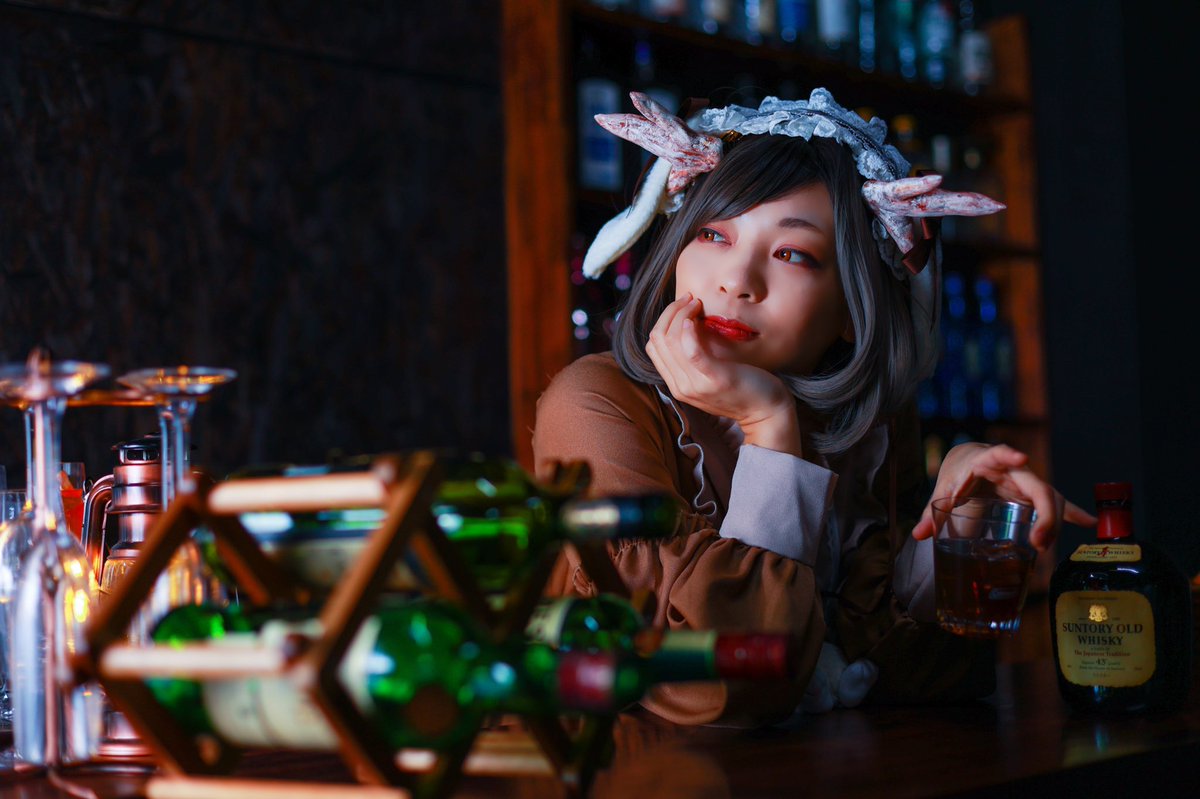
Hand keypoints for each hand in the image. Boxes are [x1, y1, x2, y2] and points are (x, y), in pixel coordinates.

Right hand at [645, 294, 802, 455]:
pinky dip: (688, 330)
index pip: (654, 345)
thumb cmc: (743, 387)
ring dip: (680, 314)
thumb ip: (695, 358)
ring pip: (670, 341)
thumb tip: (688, 323)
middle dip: (671, 312)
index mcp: (677, 384)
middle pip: (658, 340)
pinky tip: (696, 318)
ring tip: (696, 303)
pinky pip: (690, 351)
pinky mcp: (714, 379)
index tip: (684, 306)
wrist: (767, 412)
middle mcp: (681, 387)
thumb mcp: (711, 374)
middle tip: (690, 299)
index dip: (665, 320)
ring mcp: (696, 385)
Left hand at [911, 442, 1096, 550]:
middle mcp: (1013, 470)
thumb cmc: (957, 472)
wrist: (969, 460)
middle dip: (1044, 514)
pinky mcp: (1032, 494)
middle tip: (1038, 542)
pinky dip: (1072, 514)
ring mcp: (1026, 482)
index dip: (1009, 455)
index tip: (1021, 457)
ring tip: (1043, 546)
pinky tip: (1089, 523)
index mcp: (986, 461)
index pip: (999, 454)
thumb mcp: (944, 489)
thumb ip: (933, 511)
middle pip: (1038, 487)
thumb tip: (919, 534)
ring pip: (1050, 499)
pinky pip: (1056, 504)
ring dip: (1053, 523)